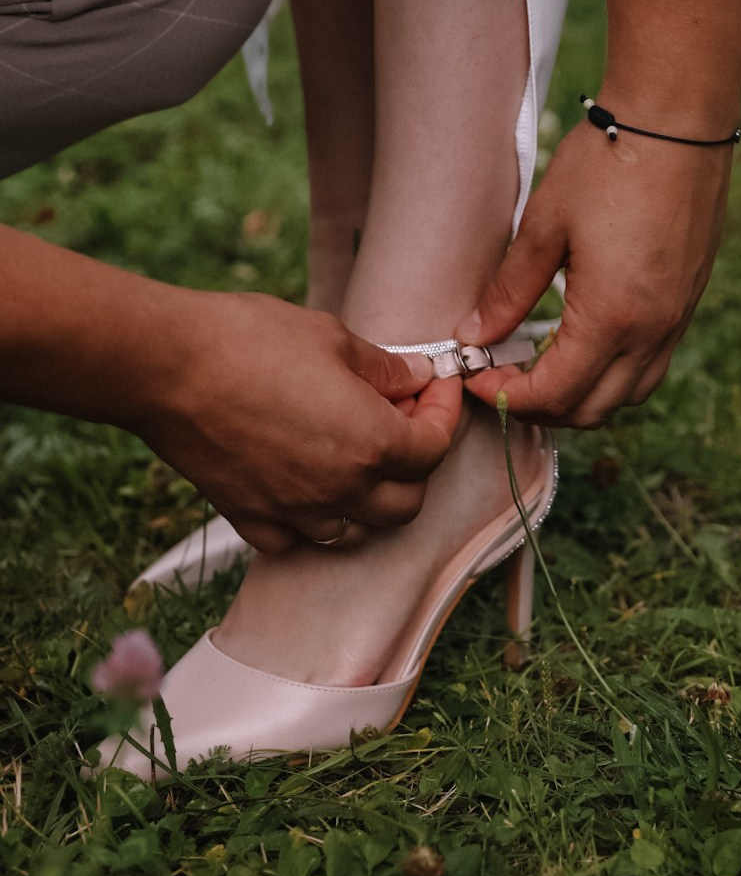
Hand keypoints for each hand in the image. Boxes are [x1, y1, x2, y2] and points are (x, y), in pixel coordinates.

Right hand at [134, 291, 460, 553]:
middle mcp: (339, 490)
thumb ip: (384, 367)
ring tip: (354, 452)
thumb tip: (416, 377)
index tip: (434, 387)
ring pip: (356, 528)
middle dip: (415, 463)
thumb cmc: (248, 339)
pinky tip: (304, 482)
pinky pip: (297, 538)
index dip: (443, 413)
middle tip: (402, 419)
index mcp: (370, 443)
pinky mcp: (250, 518)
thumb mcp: (331, 337)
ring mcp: (294, 511)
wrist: (164, 366)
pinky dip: (311, 518)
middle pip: (406, 501)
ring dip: (367, 497)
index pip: (434, 448)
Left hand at [456, 121, 732, 426]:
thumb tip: (476, 334)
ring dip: (582, 396)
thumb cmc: (608, 163)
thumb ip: (509, 290)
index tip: (477, 377)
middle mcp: (652, 331)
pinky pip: (652, 365)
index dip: (508, 397)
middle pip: (593, 410)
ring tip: (542, 364)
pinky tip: (584, 341)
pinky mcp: (689, 301)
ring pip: (629, 395)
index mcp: (611, 317)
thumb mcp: (544, 225)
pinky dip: (615, 372)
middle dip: (542, 406)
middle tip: (503, 376)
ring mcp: (677, 319)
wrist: (680, 121)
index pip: (554, 394)